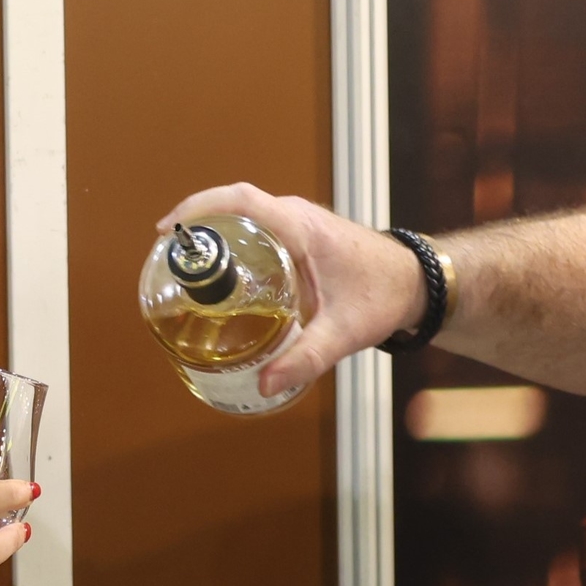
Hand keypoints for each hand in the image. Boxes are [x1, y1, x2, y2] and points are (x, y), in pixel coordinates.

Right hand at [160, 182, 421, 398]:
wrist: (417, 282)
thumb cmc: (385, 295)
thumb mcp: (344, 331)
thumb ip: (305, 359)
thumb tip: (265, 385)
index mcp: (302, 226)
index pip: (241, 200)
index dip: (200, 207)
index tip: (170, 229)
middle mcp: (296, 216)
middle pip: (233, 206)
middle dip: (196, 225)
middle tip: (169, 257)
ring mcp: (298, 222)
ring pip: (244, 215)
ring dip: (214, 232)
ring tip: (185, 266)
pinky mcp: (300, 235)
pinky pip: (257, 228)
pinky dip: (232, 241)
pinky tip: (220, 274)